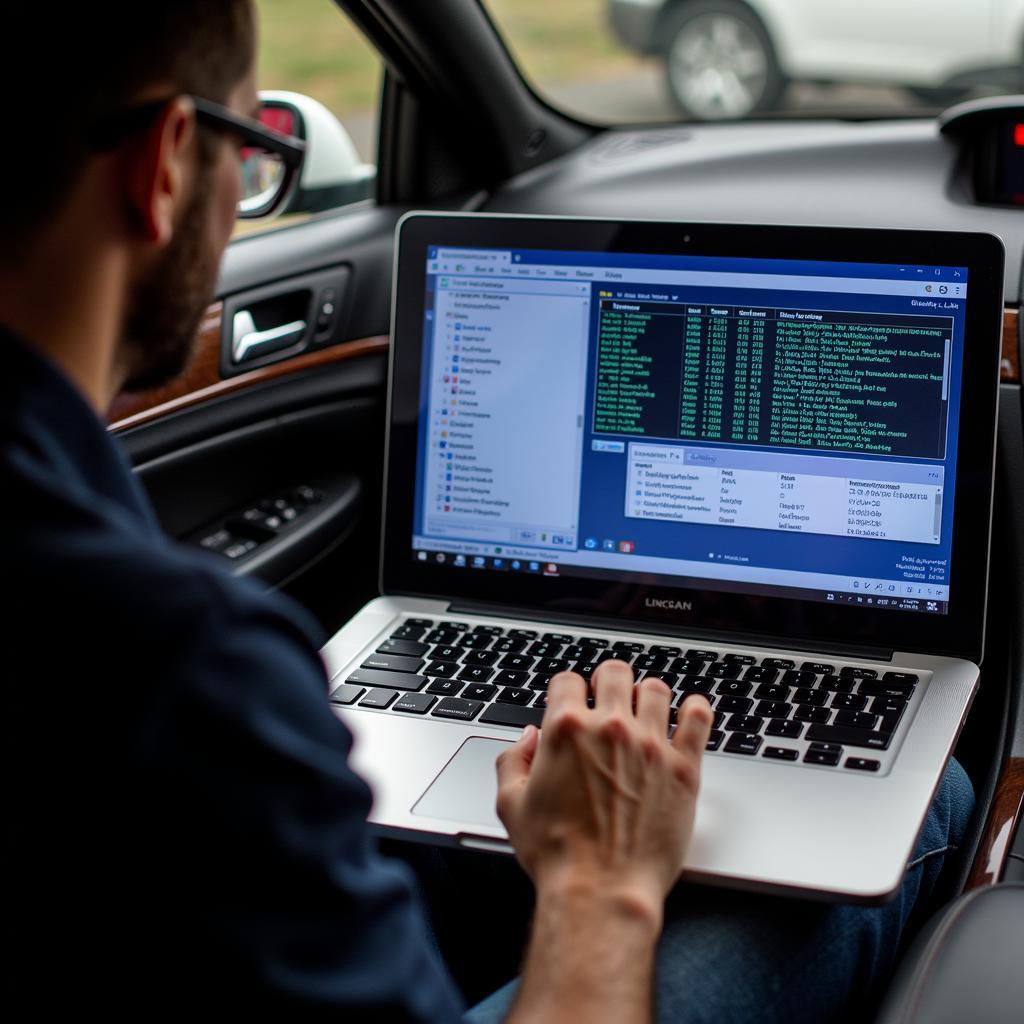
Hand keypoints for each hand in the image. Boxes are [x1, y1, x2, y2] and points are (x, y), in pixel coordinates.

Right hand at [495, 659, 712, 924]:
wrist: (601, 891)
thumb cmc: (557, 855)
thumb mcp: (510, 805)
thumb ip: (512, 761)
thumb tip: (526, 740)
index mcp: (566, 730)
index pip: (567, 681)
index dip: (566, 690)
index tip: (571, 700)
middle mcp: (610, 729)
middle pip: (615, 673)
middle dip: (607, 680)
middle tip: (608, 694)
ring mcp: (651, 745)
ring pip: (656, 690)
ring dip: (646, 694)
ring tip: (644, 706)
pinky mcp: (683, 768)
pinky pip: (698, 720)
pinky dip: (695, 709)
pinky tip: (690, 711)